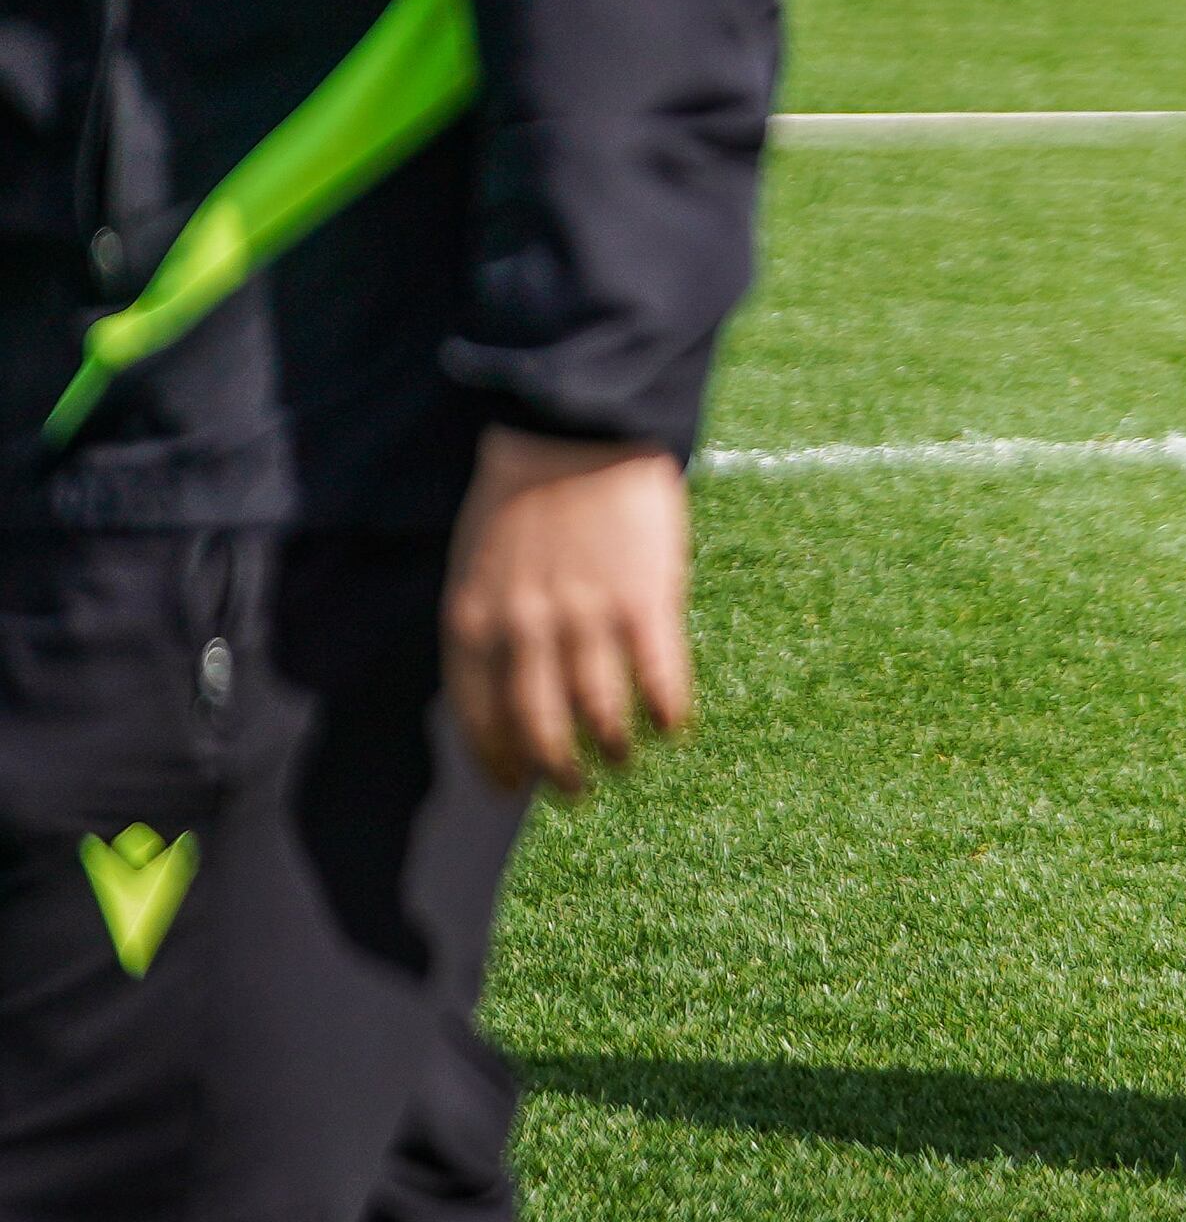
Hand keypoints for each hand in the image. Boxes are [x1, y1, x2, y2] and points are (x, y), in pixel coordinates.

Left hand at [444, 431, 695, 797]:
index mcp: (475, 621)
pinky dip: (667, 711)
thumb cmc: (523, 495)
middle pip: (540, 728)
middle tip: (575, 791)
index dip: (499, 762)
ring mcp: (587, 615)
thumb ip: (490, 624)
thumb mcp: (479, 565)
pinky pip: (658, 676)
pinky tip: (673, 726)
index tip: (514, 787)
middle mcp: (526, 629)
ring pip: (599, 713)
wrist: (577, 430)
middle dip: (558, 772)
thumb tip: (507, 686)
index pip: (479, 719)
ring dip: (614, 749)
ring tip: (625, 760)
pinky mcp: (644, 598)